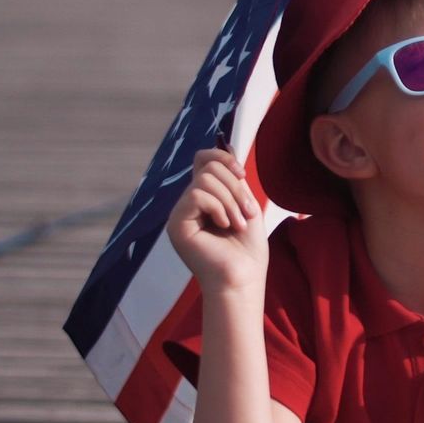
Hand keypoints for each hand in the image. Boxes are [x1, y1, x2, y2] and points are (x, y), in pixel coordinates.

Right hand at [168, 148, 268, 295]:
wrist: (243, 278)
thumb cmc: (248, 249)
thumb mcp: (245, 204)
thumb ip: (234, 178)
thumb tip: (226, 144)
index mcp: (204, 198)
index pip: (203, 159)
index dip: (223, 157)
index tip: (243, 175)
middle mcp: (188, 203)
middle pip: (207, 166)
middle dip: (235, 186)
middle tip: (247, 213)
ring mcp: (180, 214)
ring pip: (205, 180)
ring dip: (231, 200)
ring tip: (238, 224)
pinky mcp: (176, 224)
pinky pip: (197, 195)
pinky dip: (219, 208)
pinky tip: (224, 226)